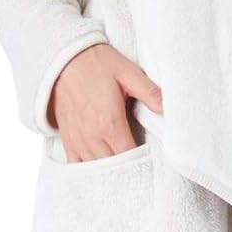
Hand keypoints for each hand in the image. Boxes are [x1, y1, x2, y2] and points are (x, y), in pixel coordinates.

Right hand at [46, 43, 162, 160]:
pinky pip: (78, 166)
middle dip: (129, 168)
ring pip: (97, 170)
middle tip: (142, 166)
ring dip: (111, 171)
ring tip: (125, 170)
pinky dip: (90, 171)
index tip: (152, 159)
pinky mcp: (68, 140)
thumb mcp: (128, 73)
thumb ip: (150, 92)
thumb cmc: (96, 64)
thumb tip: (168, 109)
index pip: (130, 157)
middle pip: (114, 167)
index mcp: (110, 123)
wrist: (63, 60)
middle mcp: (92, 136)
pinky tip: (102, 170)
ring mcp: (78, 140)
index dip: (143, 161)